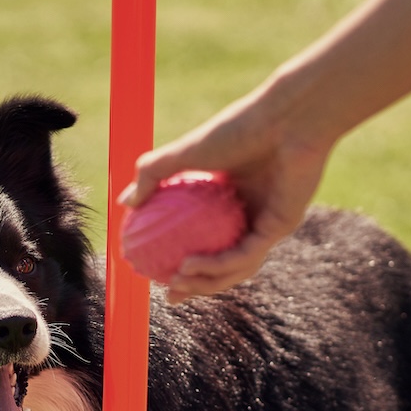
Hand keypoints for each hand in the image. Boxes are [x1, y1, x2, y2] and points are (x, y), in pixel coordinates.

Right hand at [120, 85, 327, 301]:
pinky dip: (217, 265)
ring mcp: (268, 223)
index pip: (206, 238)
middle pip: (224, 262)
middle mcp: (251, 214)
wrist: (286, 118)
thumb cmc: (239, 127)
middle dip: (197, 286)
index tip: (154, 269)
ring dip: (205, 282)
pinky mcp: (281, 227)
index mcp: (231, 199)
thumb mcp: (185, 150)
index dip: (182, 259)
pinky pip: (244, 255)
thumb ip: (152, 174)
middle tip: (169, 292)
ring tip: (176, 284)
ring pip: (236, 267)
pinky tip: (191, 266)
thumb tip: (125, 203)